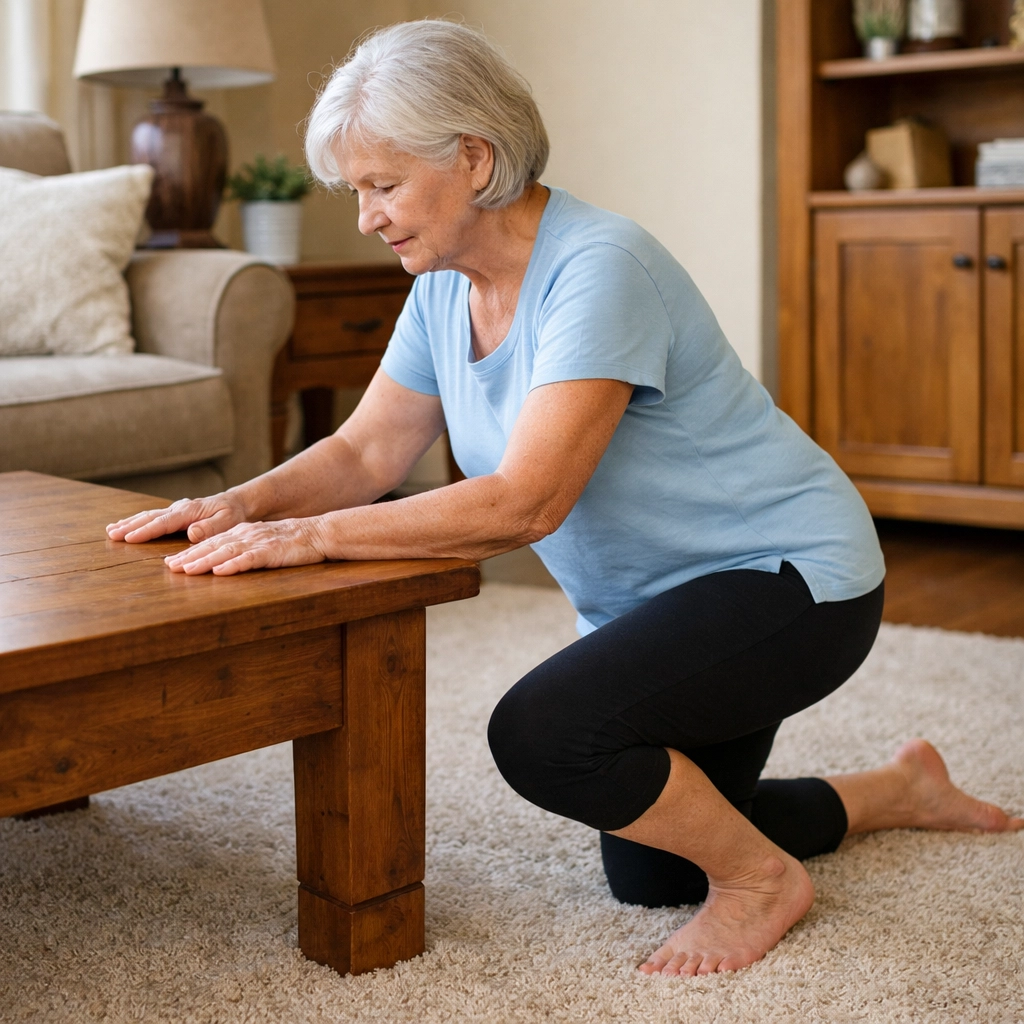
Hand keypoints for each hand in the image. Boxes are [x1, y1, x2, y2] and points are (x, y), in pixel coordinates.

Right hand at [106, 492, 250, 543]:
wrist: (236, 503)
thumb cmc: (234, 514)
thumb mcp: (228, 521)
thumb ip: (211, 528)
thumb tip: (190, 533)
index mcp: (190, 511)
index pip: (164, 522)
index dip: (146, 531)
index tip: (129, 537)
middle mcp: (180, 508)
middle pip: (151, 517)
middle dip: (130, 526)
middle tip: (111, 534)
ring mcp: (176, 510)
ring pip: (149, 515)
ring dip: (130, 523)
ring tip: (111, 530)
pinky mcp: (175, 513)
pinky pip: (153, 517)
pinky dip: (138, 521)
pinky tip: (125, 525)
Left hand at [163, 518, 327, 575]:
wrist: (317, 533)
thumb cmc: (290, 541)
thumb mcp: (261, 542)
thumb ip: (241, 548)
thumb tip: (220, 561)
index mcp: (242, 533)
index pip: (211, 543)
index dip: (190, 553)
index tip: (172, 563)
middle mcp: (246, 535)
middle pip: (213, 546)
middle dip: (190, 557)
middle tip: (170, 567)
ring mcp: (258, 543)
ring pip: (226, 552)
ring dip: (205, 561)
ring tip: (188, 569)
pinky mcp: (272, 552)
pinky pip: (250, 559)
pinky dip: (234, 565)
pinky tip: (221, 572)